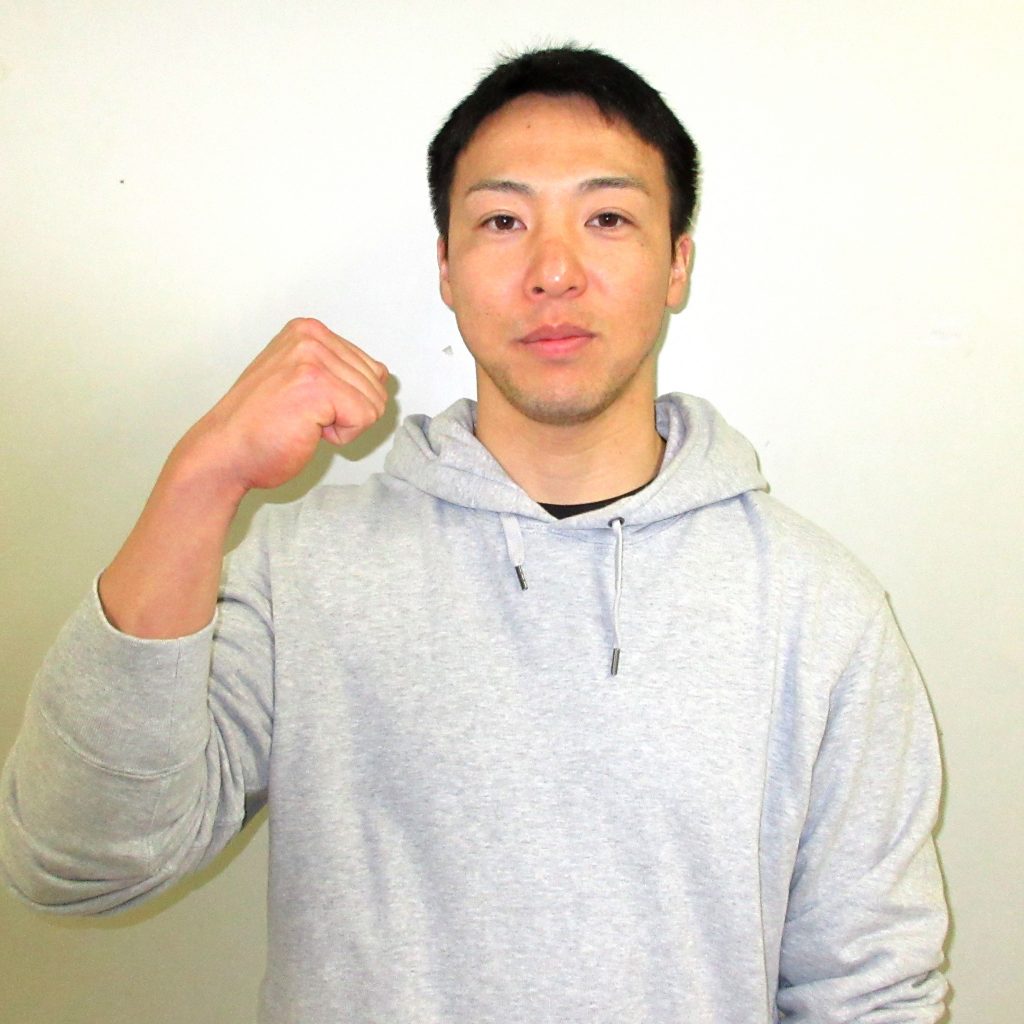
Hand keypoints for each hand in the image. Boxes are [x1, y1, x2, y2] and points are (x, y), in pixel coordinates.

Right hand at [176, 318, 389, 497]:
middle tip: (303, 417)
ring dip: (343, 424)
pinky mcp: (318, 385)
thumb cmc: (258, 426)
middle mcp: (310, 336)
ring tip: (302, 422)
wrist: (224, 452)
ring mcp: (313, 358)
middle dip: (347, 412)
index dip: (346, 399)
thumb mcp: (301, 380)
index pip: (371, 368)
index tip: (306, 404)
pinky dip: (341, 436)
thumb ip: (339, 370)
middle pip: (376, 385)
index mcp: (308, 331)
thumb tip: (383, 374)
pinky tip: (307, 431)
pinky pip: (365, 417)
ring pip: (373, 403)